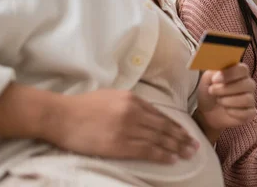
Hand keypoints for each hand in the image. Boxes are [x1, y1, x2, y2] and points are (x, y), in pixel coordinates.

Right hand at [46, 90, 198, 163]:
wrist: (60, 116)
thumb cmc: (83, 107)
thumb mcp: (112, 97)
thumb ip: (130, 105)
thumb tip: (147, 114)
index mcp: (133, 99)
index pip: (161, 115)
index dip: (176, 125)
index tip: (186, 133)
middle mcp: (134, 112)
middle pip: (164, 127)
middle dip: (181, 137)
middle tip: (195, 145)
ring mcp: (127, 128)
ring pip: (159, 139)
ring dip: (176, 147)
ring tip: (188, 153)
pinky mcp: (119, 144)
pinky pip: (146, 150)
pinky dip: (161, 154)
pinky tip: (171, 159)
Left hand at [194, 63, 255, 142]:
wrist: (207, 111)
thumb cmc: (210, 91)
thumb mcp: (207, 79)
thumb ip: (214, 72)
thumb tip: (220, 71)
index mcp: (239, 72)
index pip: (243, 69)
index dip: (230, 74)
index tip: (215, 80)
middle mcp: (248, 84)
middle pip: (247, 84)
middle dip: (226, 89)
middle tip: (212, 91)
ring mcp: (250, 99)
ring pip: (247, 99)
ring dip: (229, 101)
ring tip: (218, 100)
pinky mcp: (249, 113)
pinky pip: (247, 113)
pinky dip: (234, 112)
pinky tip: (226, 111)